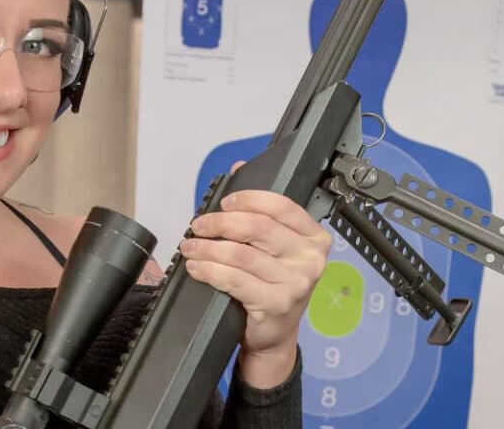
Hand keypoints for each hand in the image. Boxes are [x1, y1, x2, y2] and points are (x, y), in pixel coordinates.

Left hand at [180, 162, 330, 388]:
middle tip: (198, 226)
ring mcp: (296, 283)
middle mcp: (310, 259)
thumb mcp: (273, 247)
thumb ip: (259, 210)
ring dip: (207, 249)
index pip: (281, 206)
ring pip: (240, 254)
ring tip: (190, 248)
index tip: (224, 204)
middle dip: (219, 223)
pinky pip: (234, 279)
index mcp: (314, 237)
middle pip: (256, 227)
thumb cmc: (273, 284)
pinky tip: (196, 268)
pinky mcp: (276, 303)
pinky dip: (209, 271)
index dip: (248, 199)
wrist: (274, 334)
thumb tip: (237, 168)